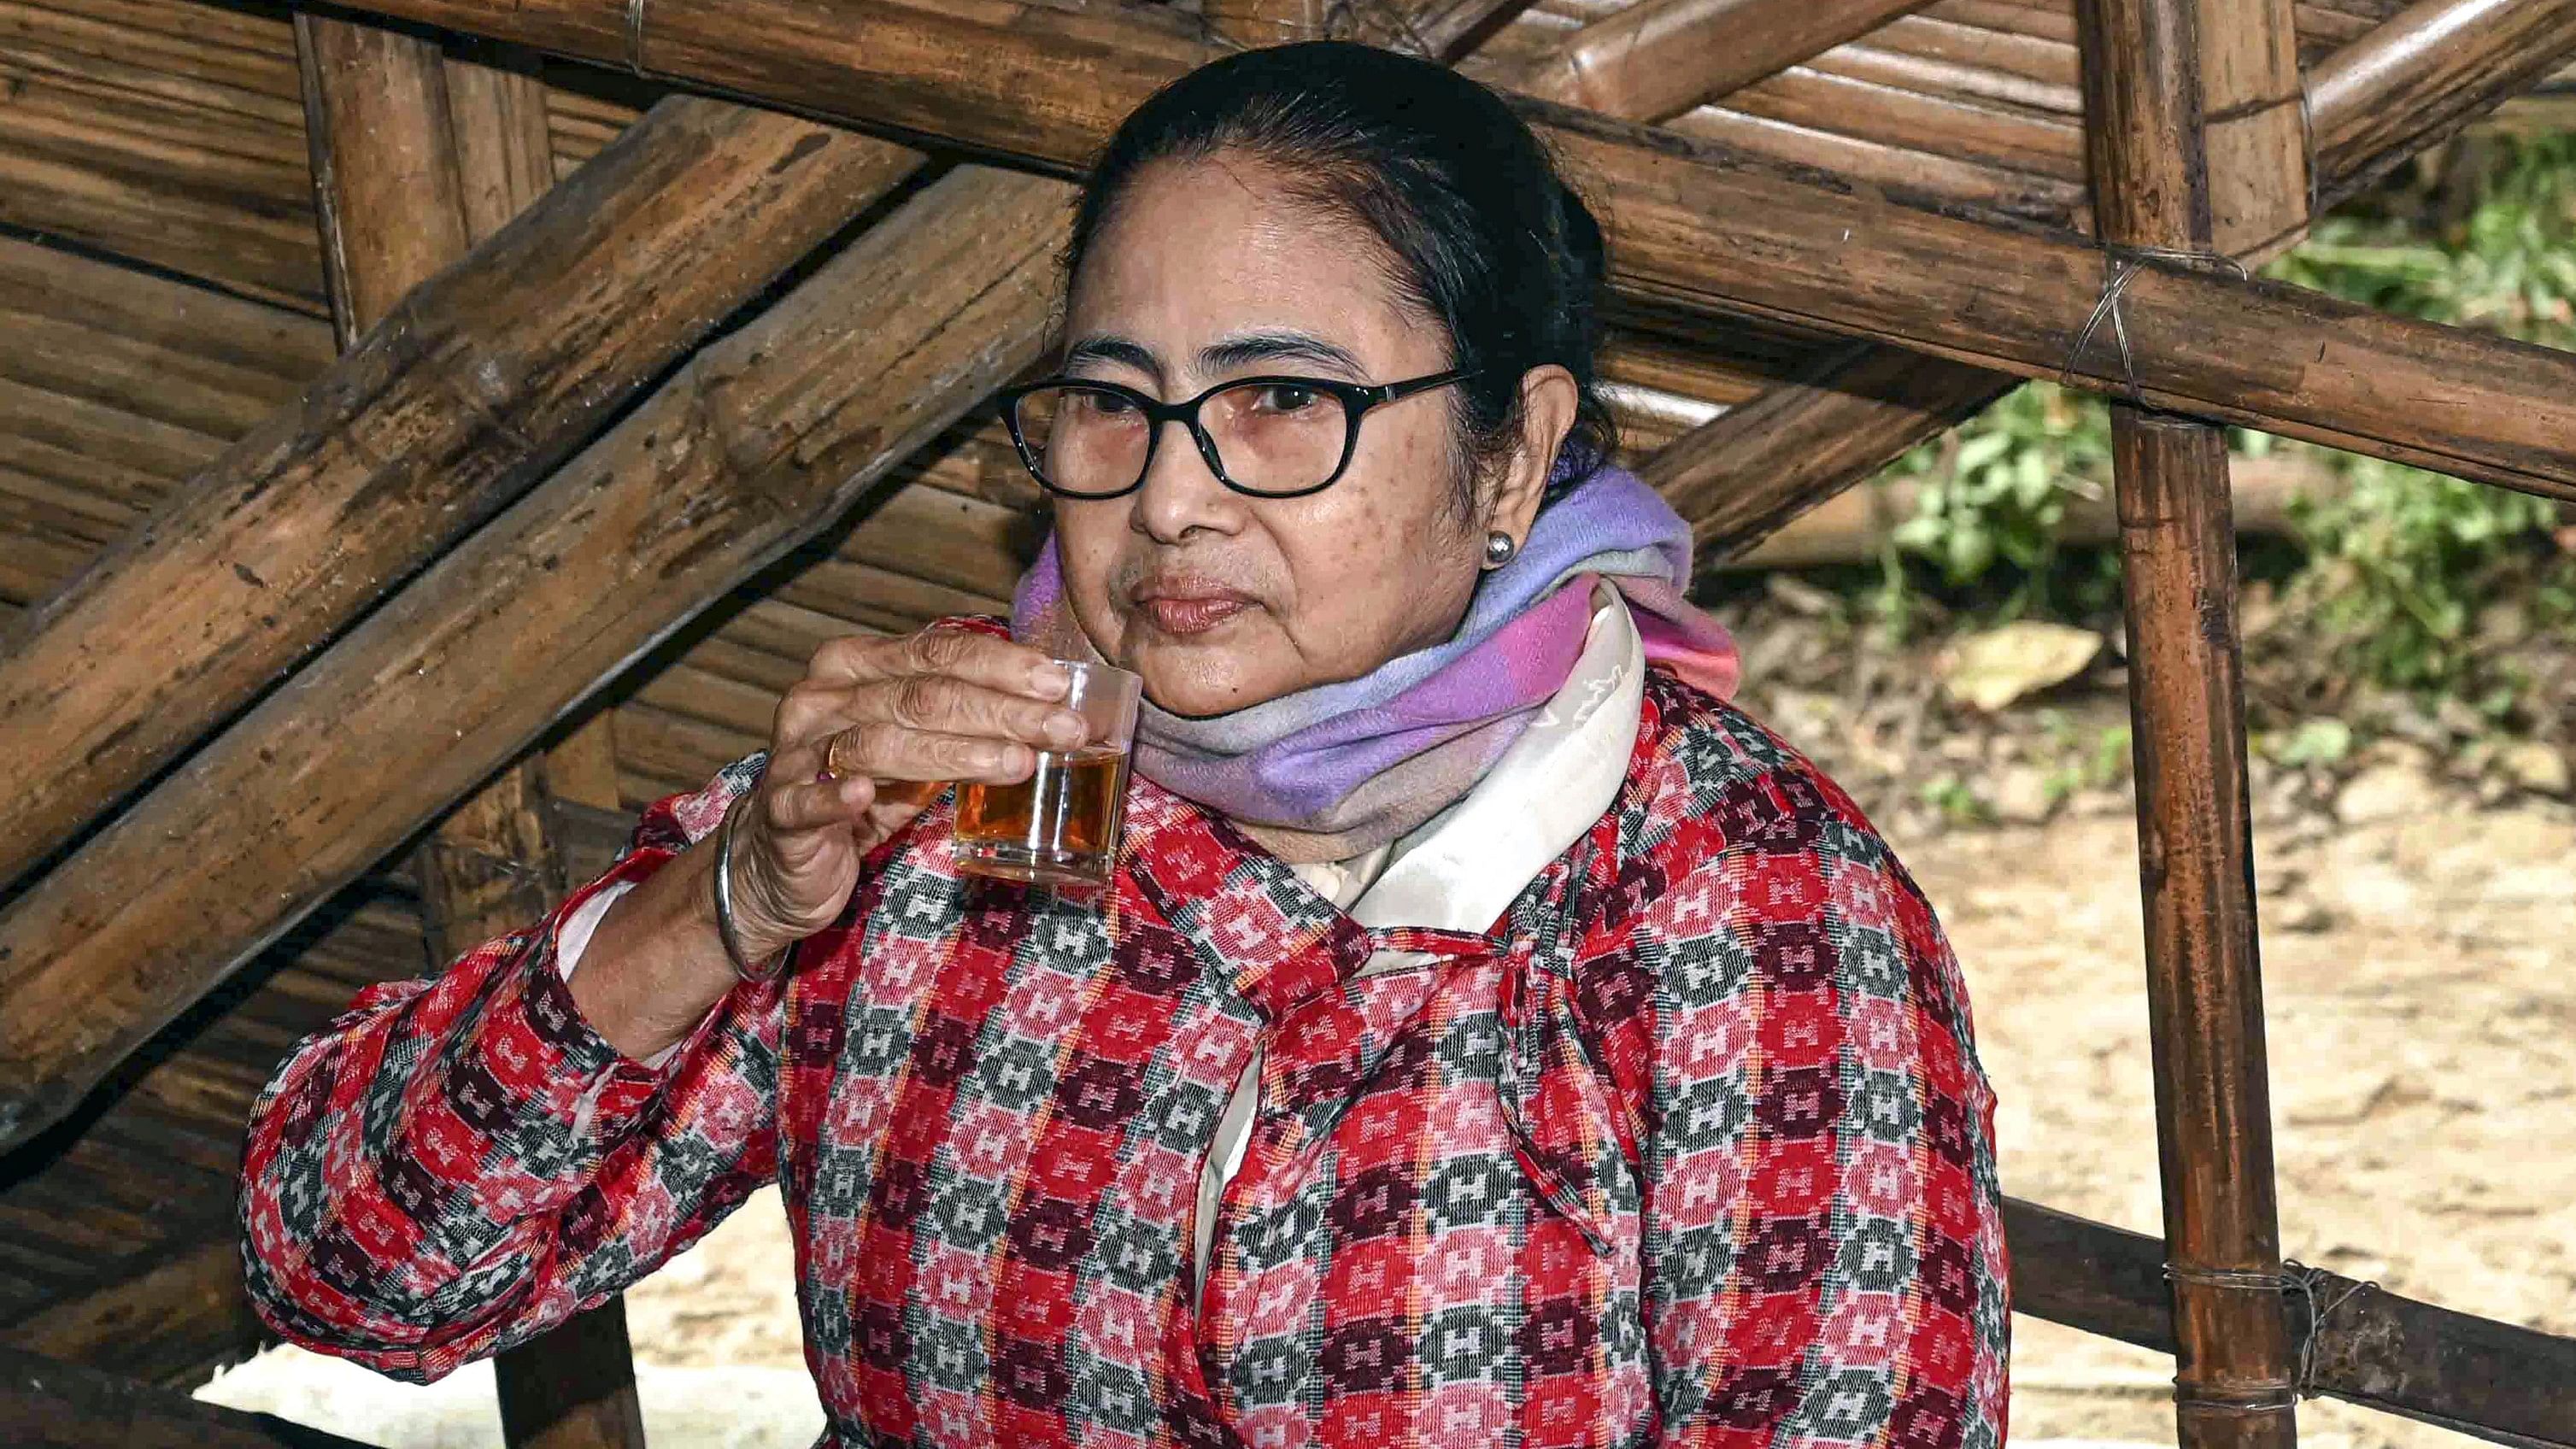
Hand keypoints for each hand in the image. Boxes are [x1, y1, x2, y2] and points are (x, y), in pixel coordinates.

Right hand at [724, 625, 1084, 954]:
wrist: (780, 858)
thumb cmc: (862, 790)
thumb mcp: (917, 746)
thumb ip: (964, 721)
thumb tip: (1053, 709)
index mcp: (855, 667)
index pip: (936, 652)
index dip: (1001, 666)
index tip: (1059, 684)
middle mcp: (821, 698)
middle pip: (920, 695)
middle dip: (1000, 711)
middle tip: (1063, 729)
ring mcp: (796, 752)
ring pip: (878, 742)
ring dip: (953, 752)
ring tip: (1016, 763)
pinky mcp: (780, 809)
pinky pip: (807, 798)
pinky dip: (836, 796)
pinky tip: (863, 798)